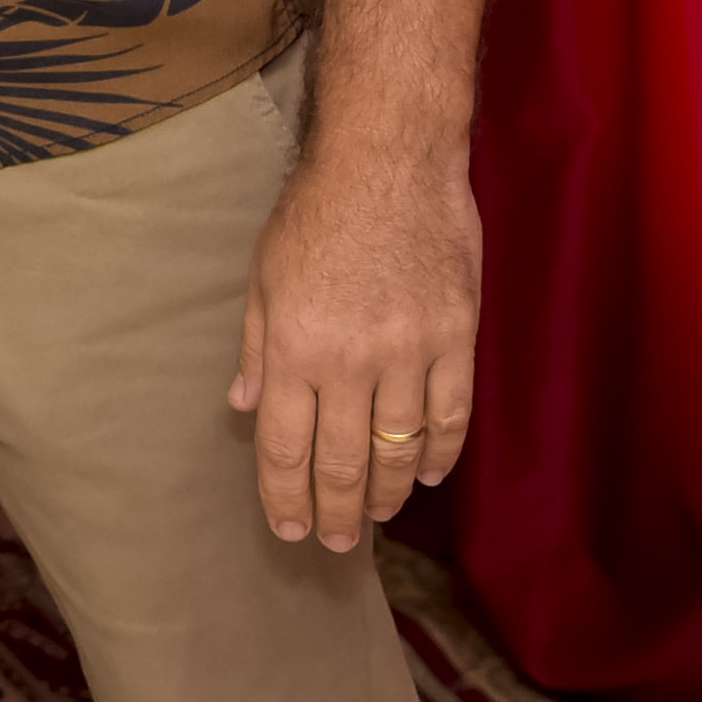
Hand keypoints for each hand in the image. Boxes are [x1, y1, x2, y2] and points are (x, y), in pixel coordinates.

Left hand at [230, 135, 478, 550]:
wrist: (391, 159)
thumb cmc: (317, 210)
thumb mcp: (264, 275)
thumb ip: (257, 349)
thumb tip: (244, 410)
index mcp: (296, 348)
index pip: (287, 448)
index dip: (285, 499)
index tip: (288, 529)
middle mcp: (352, 361)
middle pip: (342, 462)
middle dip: (335, 513)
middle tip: (334, 542)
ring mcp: (411, 353)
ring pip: (401, 450)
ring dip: (389, 493)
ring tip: (378, 516)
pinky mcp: (457, 338)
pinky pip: (451, 414)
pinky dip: (442, 453)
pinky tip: (431, 474)